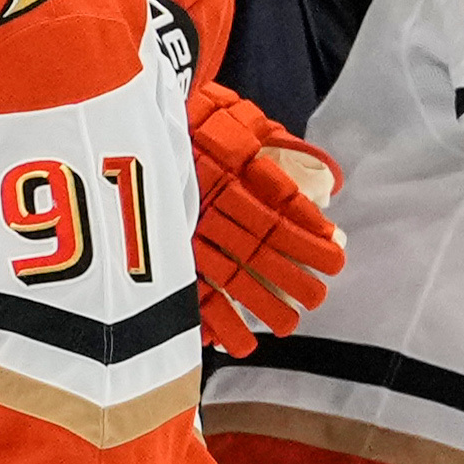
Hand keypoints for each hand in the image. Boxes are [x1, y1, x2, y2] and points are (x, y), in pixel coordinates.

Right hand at [188, 89, 342, 357]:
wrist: (129, 119)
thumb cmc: (191, 120)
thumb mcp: (241, 121)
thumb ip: (277, 145)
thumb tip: (328, 182)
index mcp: (236, 176)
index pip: (285, 213)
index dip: (310, 238)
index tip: (334, 254)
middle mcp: (215, 209)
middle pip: (263, 252)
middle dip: (294, 280)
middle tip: (316, 297)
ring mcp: (188, 233)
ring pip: (231, 278)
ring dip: (263, 306)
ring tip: (286, 325)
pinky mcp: (164, 251)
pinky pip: (188, 293)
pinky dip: (211, 322)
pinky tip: (231, 343)